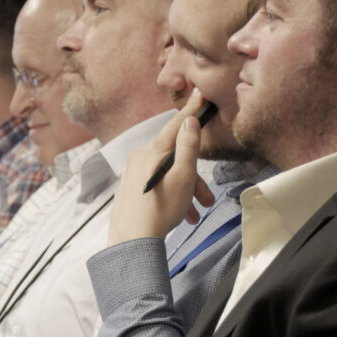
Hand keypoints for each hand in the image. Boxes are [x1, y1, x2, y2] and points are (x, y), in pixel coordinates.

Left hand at [109, 90, 213, 245]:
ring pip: (168, 174)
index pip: (176, 125)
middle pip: (175, 157)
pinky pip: (157, 185)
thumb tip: (190, 122)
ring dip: (186, 191)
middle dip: (195, 177)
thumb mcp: (183, 177)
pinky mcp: (130, 189)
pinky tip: (180, 215)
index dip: (191, 111)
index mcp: (153, 152)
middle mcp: (140, 158)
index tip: (200, 94)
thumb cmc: (160, 209)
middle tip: (207, 199)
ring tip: (194, 213)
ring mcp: (133, 173)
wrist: (132, 241)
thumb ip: (188, 147)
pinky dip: (172, 196)